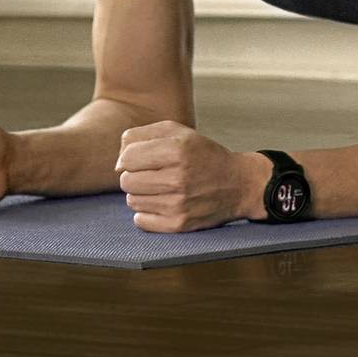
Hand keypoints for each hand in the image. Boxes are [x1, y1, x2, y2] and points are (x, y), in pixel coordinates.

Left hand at [116, 121, 254, 233]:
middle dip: (134, 176)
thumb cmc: (203, 155)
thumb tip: (118, 162)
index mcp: (176, 150)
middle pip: (126, 181)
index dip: (129, 158)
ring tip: (160, 189)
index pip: (126, 157)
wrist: (239, 184)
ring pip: (132, 201)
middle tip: (152, 175)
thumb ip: (141, 135)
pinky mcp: (179, 224)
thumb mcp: (178, 132)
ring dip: (142, 195)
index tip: (141, 159)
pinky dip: (146, 213)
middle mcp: (177, 178)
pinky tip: (162, 204)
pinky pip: (141, 221)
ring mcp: (178, 204)